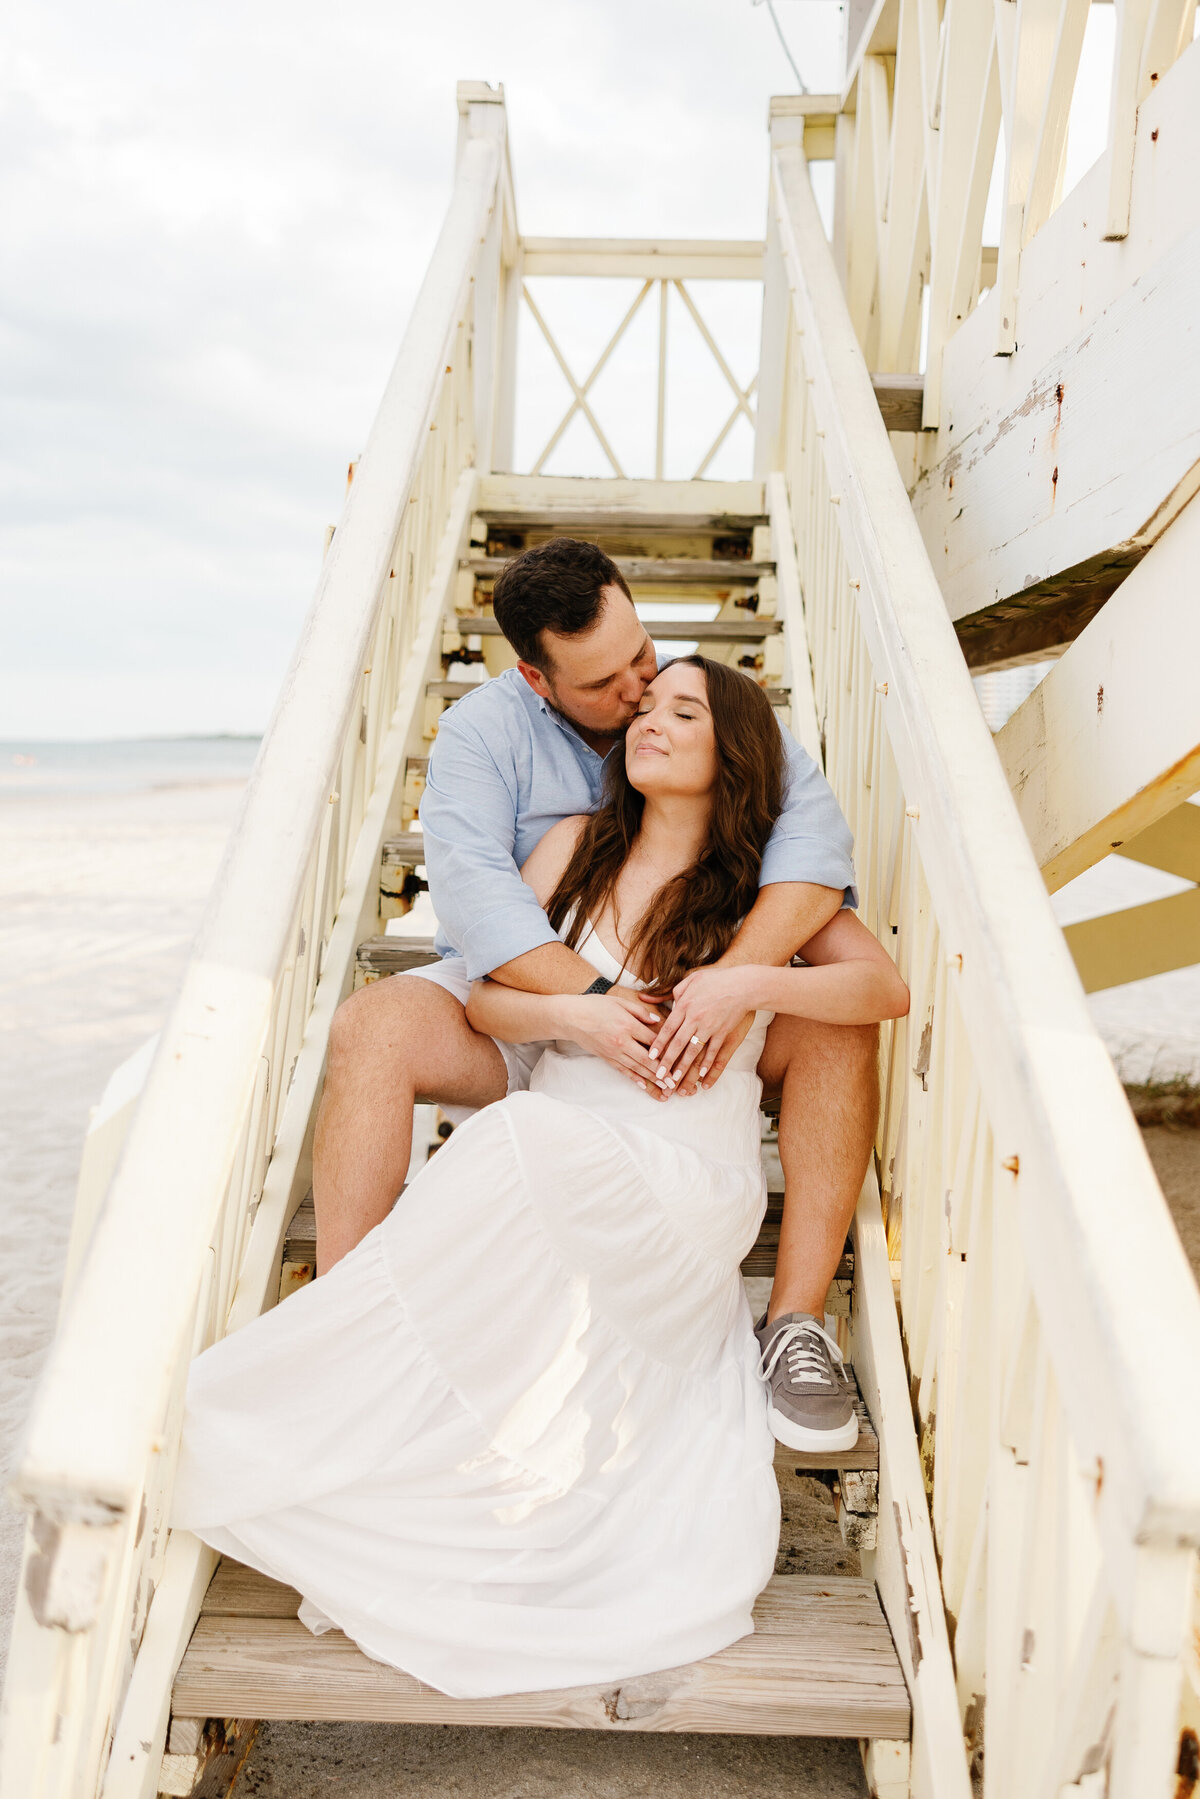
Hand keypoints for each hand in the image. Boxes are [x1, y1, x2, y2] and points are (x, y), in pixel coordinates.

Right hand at [561, 987, 669, 1094]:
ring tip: (665, 1090)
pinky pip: (623, 1071)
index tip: (679, 1058)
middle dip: (662, 1072)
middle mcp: (622, 1041)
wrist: (571, 1017)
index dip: (667, 1050)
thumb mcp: (620, 1002)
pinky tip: (645, 1086)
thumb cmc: (595, 1006)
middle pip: (647, 1060)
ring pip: (637, 1069)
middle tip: (675, 1083)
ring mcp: (614, 1052)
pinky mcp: (607, 1058)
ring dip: (652, 1080)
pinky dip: (635, 1079)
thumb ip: (640, 1012)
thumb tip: (658, 1021)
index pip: (652, 1040)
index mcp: (628, 1025)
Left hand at [648, 965, 764, 1093]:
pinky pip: (713, 1052)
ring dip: (684, 1067)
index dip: (658, 1044)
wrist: (744, 984)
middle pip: (678, 1043)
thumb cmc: (718, 979)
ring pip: (693, 1051)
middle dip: (667, 1061)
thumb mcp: (692, 978)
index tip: (650, 1056)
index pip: (668, 1028)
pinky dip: (707, 1064)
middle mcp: (695, 1018)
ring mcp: (710, 1027)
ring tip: (675, 1080)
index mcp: (685, 1004)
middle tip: (658, 1074)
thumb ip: (675, 990)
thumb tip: (661, 999)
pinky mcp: (723, 1032)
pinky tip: (701, 1076)